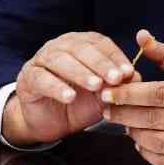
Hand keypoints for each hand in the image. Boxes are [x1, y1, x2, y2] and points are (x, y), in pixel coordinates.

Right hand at [1, 31, 139, 145]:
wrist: (50, 121)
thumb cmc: (78, 103)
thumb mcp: (102, 95)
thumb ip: (117, 85)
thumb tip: (136, 78)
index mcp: (81, 45)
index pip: (100, 43)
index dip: (115, 57)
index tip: (128, 73)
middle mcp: (60, 47)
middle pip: (80, 48)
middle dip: (100, 64)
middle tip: (115, 78)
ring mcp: (41, 60)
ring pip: (60, 60)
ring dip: (80, 72)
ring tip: (95, 86)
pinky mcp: (28, 78)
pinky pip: (41, 79)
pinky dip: (56, 87)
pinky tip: (69, 97)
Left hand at [102, 30, 163, 164]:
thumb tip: (143, 37)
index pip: (158, 93)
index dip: (129, 94)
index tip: (109, 92)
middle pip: (153, 118)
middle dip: (124, 114)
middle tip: (107, 109)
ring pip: (156, 141)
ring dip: (133, 134)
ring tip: (125, 124)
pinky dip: (147, 153)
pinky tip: (141, 142)